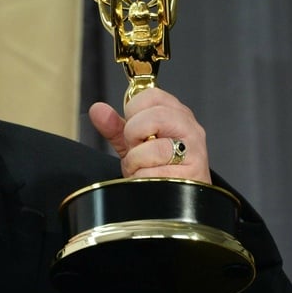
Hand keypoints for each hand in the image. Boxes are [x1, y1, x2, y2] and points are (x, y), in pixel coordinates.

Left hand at [88, 87, 211, 182]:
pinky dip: (142, 179)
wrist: (177, 197)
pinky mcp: (191, 174)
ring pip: (152, 148)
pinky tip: (151, 180)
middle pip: (153, 117)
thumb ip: (115, 128)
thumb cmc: (159, 168)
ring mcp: (194, 151)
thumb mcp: (134, 145)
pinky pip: (152, 173)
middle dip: (134, 136)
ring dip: (137, 162)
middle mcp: (190, 128)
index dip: (133, 112)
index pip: (150, 95)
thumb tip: (97, 109)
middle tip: (138, 148)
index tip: (134, 128)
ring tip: (144, 167)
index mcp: (176, 114)